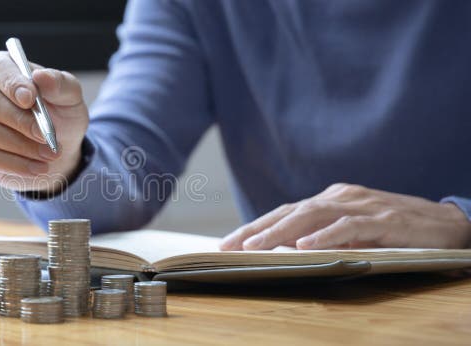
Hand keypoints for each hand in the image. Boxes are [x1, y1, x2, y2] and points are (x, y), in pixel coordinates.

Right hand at [0, 51, 88, 191]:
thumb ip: (60, 84)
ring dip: (22, 146)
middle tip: (46, 135)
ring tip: (51, 154)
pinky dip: (17, 164)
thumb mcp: (70, 97)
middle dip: (20, 121)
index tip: (30, 99)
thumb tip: (42, 77)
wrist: (60, 148)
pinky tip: (39, 167)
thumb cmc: (61, 114)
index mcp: (2, 69)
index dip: (13, 84)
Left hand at [220, 183, 470, 249]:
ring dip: (280, 233)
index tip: (227, 244)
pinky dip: (325, 237)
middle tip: (229, 248)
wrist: (449, 223)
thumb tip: (285, 252)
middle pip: (291, 211)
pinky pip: (348, 227)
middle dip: (256, 230)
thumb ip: (323, 235)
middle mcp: (342, 197)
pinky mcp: (383, 220)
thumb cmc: (396, 230)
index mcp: (331, 198)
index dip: (255, 226)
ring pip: (312, 216)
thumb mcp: (354, 230)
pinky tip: (304, 247)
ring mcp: (362, 206)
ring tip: (256, 249)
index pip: (285, 211)